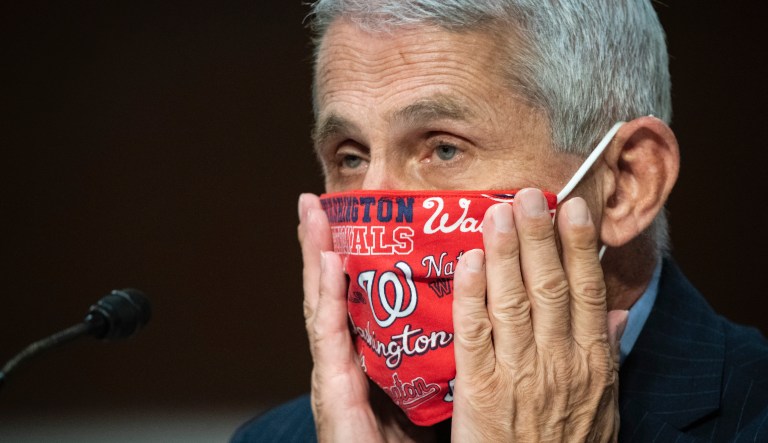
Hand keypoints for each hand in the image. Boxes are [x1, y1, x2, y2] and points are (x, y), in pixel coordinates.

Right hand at [298, 194, 433, 442]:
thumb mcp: (423, 390)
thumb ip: (433, 355)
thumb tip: (471, 314)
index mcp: (365, 357)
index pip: (354, 296)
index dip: (347, 256)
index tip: (350, 216)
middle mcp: (344, 358)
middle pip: (330, 291)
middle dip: (320, 245)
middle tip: (316, 202)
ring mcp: (333, 371)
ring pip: (321, 302)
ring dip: (313, 255)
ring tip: (311, 214)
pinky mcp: (332, 390)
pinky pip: (330, 335)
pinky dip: (325, 295)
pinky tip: (325, 262)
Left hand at [451, 188, 627, 441]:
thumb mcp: (603, 405)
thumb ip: (605, 354)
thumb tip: (613, 313)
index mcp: (591, 362)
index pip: (587, 291)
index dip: (580, 246)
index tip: (574, 207)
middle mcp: (559, 361)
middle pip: (551, 287)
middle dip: (540, 237)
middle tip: (532, 195)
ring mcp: (519, 374)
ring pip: (513, 302)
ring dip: (506, 253)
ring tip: (500, 212)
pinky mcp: (481, 391)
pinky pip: (474, 335)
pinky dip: (472, 296)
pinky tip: (469, 262)